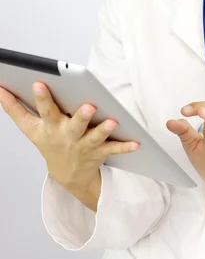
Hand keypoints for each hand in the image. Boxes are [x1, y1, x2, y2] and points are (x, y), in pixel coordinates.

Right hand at [0, 82, 140, 191]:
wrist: (67, 174)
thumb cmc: (48, 141)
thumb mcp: (29, 128)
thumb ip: (13, 107)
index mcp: (49, 127)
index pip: (43, 110)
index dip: (40, 98)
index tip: (39, 83)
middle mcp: (67, 136)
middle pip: (73, 125)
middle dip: (81, 117)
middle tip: (89, 106)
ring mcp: (84, 145)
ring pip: (95, 137)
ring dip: (104, 130)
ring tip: (114, 122)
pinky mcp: (100, 152)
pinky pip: (114, 149)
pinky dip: (125, 146)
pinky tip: (137, 142)